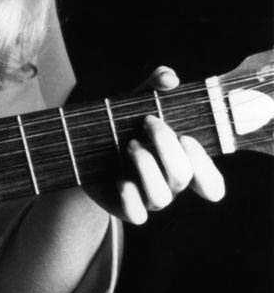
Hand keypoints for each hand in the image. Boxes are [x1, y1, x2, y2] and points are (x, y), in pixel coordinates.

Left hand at [88, 66, 224, 223]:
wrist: (80, 148)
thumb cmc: (120, 124)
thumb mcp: (137, 101)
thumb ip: (154, 85)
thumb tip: (168, 77)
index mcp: (182, 165)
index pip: (212, 184)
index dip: (204, 163)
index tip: (184, 137)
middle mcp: (169, 185)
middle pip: (182, 176)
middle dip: (166, 145)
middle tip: (148, 121)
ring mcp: (148, 199)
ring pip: (161, 196)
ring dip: (146, 166)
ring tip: (129, 144)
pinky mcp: (125, 208)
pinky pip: (136, 214)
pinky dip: (130, 196)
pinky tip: (119, 178)